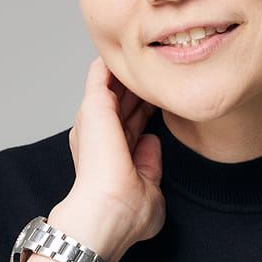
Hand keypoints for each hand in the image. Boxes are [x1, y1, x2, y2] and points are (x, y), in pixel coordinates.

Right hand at [63, 55, 165, 250]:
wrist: (106, 214)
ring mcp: (96, 119)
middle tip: (163, 65)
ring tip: (149, 49)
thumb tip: (152, 142)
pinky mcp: (93, 107)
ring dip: (130, 71)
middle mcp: (102, 134)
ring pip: (114, 83)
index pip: (135, 120)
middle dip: (143, 84)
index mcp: (116, 152)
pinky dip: (110, 62)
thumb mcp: (149, 190)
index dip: (151, 106)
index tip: (168, 94)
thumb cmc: (125, 214)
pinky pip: (100, 74)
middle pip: (125, 99)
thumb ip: (151, 166)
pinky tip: (125, 47)